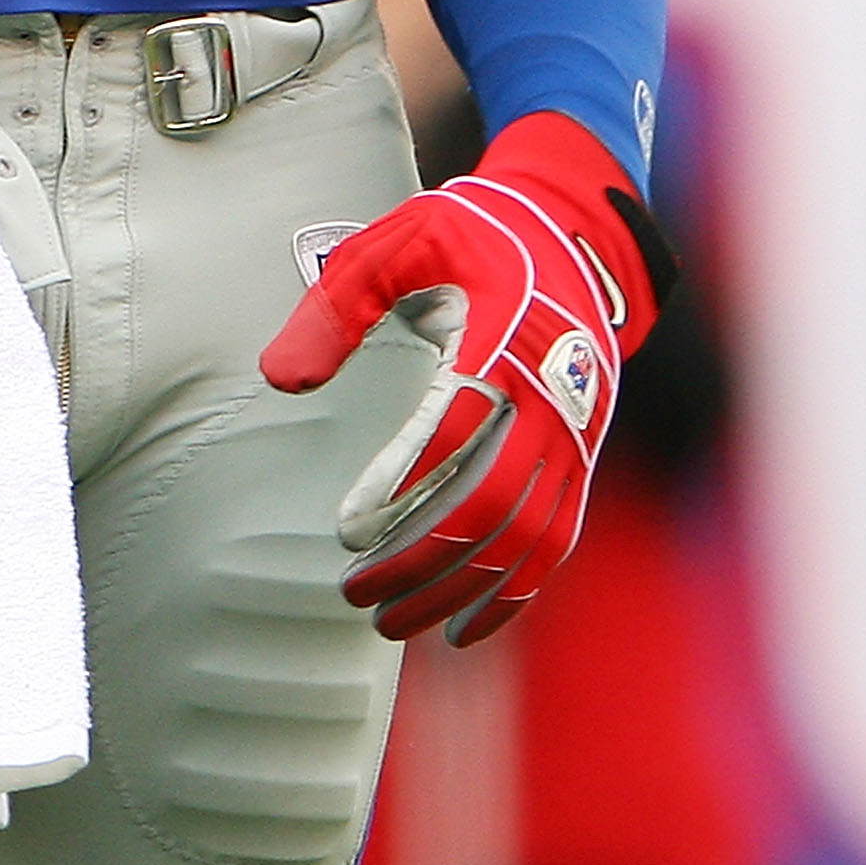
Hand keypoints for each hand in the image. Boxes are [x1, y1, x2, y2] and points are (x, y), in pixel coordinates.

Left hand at [260, 112, 673, 646]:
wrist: (575, 234)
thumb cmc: (469, 237)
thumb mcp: (395, 243)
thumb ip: (336, 307)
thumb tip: (281, 381)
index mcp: (504, 330)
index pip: (458, 424)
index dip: (404, 484)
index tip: (349, 531)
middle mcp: (552, 390)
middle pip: (493, 500)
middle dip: (424, 559)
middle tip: (356, 593)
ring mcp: (576, 431)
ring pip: (527, 536)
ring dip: (460, 589)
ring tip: (391, 621)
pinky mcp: (585, 457)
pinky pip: (558, 541)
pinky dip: (515, 593)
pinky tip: (465, 630)